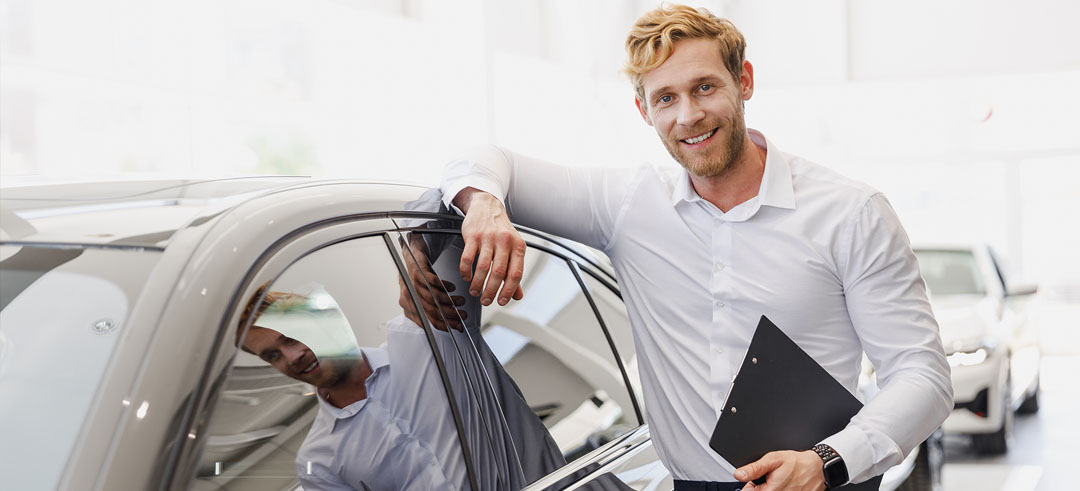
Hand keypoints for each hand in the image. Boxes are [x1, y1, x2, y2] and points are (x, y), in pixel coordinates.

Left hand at [398, 235, 465, 331]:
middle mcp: (409, 297)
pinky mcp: (417, 273)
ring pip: (434, 298)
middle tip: (463, 315)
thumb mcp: (424, 297)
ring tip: (461, 301)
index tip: (457, 326)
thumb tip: (451, 321)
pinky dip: (444, 286)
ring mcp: (412, 285)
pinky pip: (433, 282)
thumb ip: (433, 309)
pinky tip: (452, 287)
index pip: (427, 321)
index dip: (444, 325)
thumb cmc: (419, 279)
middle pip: (432, 311)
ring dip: (450, 301)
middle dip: (451, 315)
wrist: (412, 256)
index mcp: (409, 307)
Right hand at [455, 189, 524, 305]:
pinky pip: (467, 258)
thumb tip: (517, 295)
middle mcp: (504, 241)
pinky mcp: (473, 235)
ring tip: (475, 292)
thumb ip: (514, 272)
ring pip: (482, 267)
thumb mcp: (513, 248)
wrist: (487, 206)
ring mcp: (488, 238)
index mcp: (518, 246)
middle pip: (498, 272)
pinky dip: (466, 271)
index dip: (509, 291)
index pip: (516, 273)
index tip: (502, 301)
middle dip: (491, 291)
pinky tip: (467, 277)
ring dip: (477, 284)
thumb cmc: (501, 230)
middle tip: (485, 300)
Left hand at [734, 450, 824, 490]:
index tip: (757, 479)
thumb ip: (755, 468)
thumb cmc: (797, 463)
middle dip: (761, 487)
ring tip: (779, 482)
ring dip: (771, 488)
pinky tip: (786, 486)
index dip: (750, 484)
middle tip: (771, 478)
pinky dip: (782, 489)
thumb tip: (739, 474)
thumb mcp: (773, 460)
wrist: (817, 468)